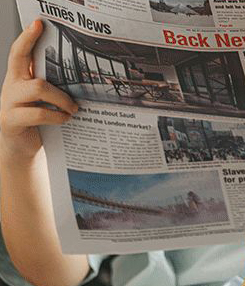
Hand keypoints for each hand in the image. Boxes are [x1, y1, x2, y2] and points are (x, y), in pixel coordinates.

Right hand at [0, 20, 77, 163]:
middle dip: (44, 60)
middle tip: (67, 67)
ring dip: (61, 97)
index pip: (19, 52)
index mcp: (18, 77)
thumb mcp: (43, 101)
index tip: (39, 23)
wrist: (20, 148)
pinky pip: (38, 113)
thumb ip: (52, 86)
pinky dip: (57, 116)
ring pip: (37, 87)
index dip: (28, 37)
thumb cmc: (36, 121)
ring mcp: (8, 102)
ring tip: (75, 107)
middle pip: (21, 61)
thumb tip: (81, 78)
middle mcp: (10, 86)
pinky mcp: (11, 120)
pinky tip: (66, 119)